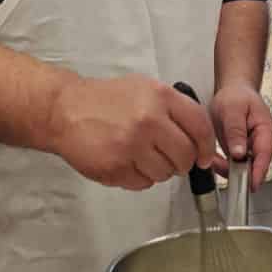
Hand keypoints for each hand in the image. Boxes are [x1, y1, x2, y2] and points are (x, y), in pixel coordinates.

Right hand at [46, 74, 216, 190]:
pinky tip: (126, 162)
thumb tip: (198, 137)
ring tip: (141, 156)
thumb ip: (173, 109)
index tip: (204, 157)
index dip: (207, 147)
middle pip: (185, 156)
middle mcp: (149, 120)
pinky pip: (143, 183)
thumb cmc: (104, 100)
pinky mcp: (116, 167)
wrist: (64, 110)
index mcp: (160, 97)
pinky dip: (139, 178)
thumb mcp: (144, 88)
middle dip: (182, 163)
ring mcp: (132, 146)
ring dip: (158, 171)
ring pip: (165, 173)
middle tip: (171, 159)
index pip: (200, 127)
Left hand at [209, 82, 271, 190]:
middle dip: (237, 171)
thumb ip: (236, 131)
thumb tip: (240, 154)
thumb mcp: (232, 110)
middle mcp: (261, 141)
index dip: (258, 172)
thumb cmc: (236, 95)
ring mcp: (251, 147)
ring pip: (242, 166)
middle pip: (254, 164)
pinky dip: (222, 163)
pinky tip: (214, 157)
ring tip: (213, 158)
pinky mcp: (241, 150)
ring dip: (227, 167)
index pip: (265, 154)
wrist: (233, 90)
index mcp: (265, 129)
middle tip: (218, 166)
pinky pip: (233, 163)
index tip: (251, 185)